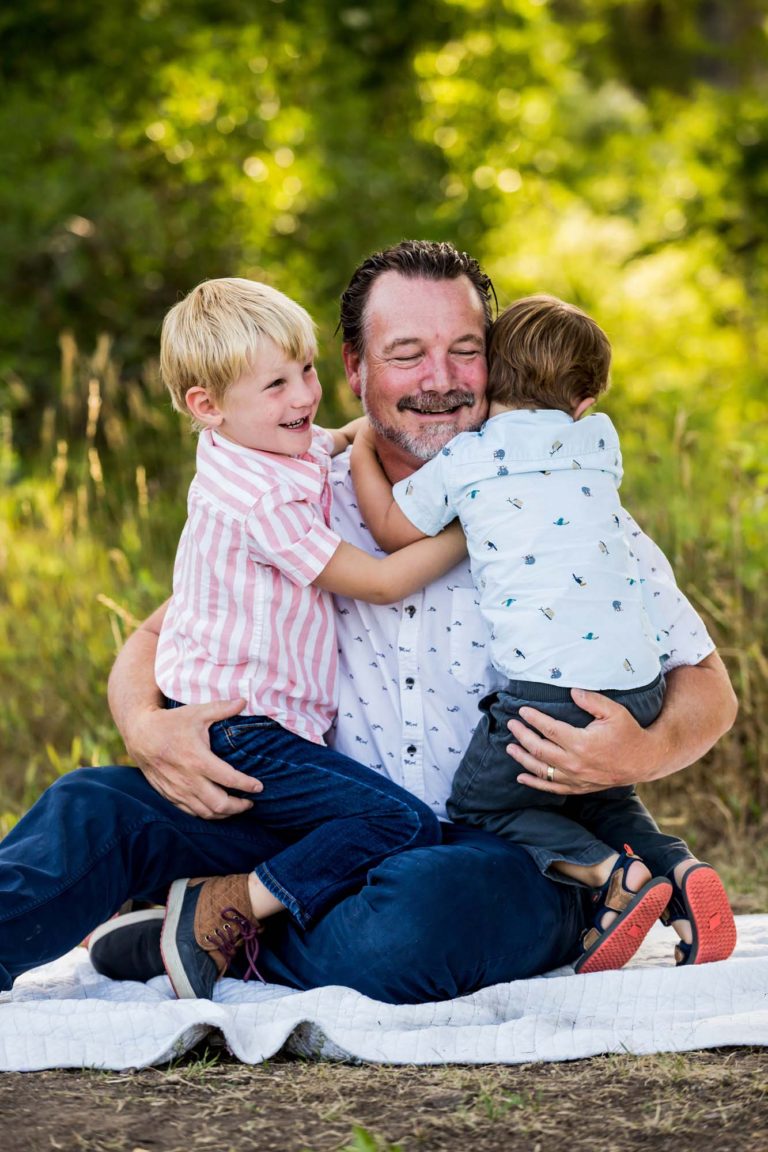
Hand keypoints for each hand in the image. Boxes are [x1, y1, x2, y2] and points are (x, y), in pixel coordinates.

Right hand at [126, 698, 262, 818]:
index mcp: (198, 760)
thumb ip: (222, 708)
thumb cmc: (171, 722)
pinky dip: (206, 813)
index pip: (229, 779)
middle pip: (219, 804)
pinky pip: (191, 812)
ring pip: (205, 812)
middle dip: (239, 806)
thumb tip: (244, 701)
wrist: (140, 734)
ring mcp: (178, 790)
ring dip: (224, 813)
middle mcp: (188, 780)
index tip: (259, 787)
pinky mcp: (169, 795)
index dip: (247, 785)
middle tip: (250, 802)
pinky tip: (215, 808)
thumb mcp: (197, 712)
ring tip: (236, 807)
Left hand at [506, 688, 654, 794]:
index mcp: (581, 743)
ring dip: (522, 758)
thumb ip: (592, 700)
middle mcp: (575, 763)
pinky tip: (521, 777)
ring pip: (541, 770)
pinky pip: (551, 788)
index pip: (549, 729)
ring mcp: (575, 778)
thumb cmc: (628, 733)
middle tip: (511, 725)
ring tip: (509, 747)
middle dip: (522, 736)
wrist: (643, 761)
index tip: (523, 710)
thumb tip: (571, 691)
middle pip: (539, 749)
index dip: (534, 719)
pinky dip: (534, 783)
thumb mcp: (614, 712)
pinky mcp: (578, 787)